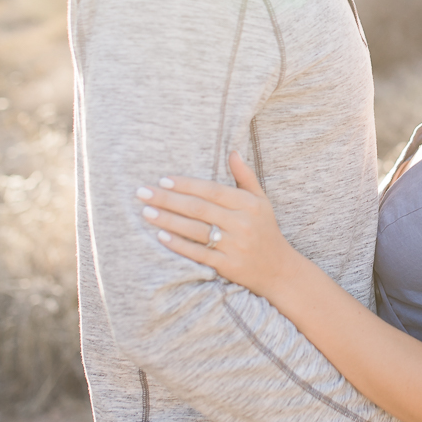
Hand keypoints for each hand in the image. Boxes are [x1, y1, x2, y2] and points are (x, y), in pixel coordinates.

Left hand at [135, 152, 292, 297]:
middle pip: (198, 209)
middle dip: (168, 200)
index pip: (212, 190)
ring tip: (146, 212)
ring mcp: (235, 246)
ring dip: (168, 220)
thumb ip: (245, 176)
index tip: (163, 180)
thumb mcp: (261, 201)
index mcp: (249, 204)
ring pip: (195, 230)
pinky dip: (179, 245)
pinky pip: (198, 253)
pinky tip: (161, 236)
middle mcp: (242, 223)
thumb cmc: (265, 230)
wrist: (278, 270)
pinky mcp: (228, 266)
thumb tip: (233, 151)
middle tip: (143, 193)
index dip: (186, 184)